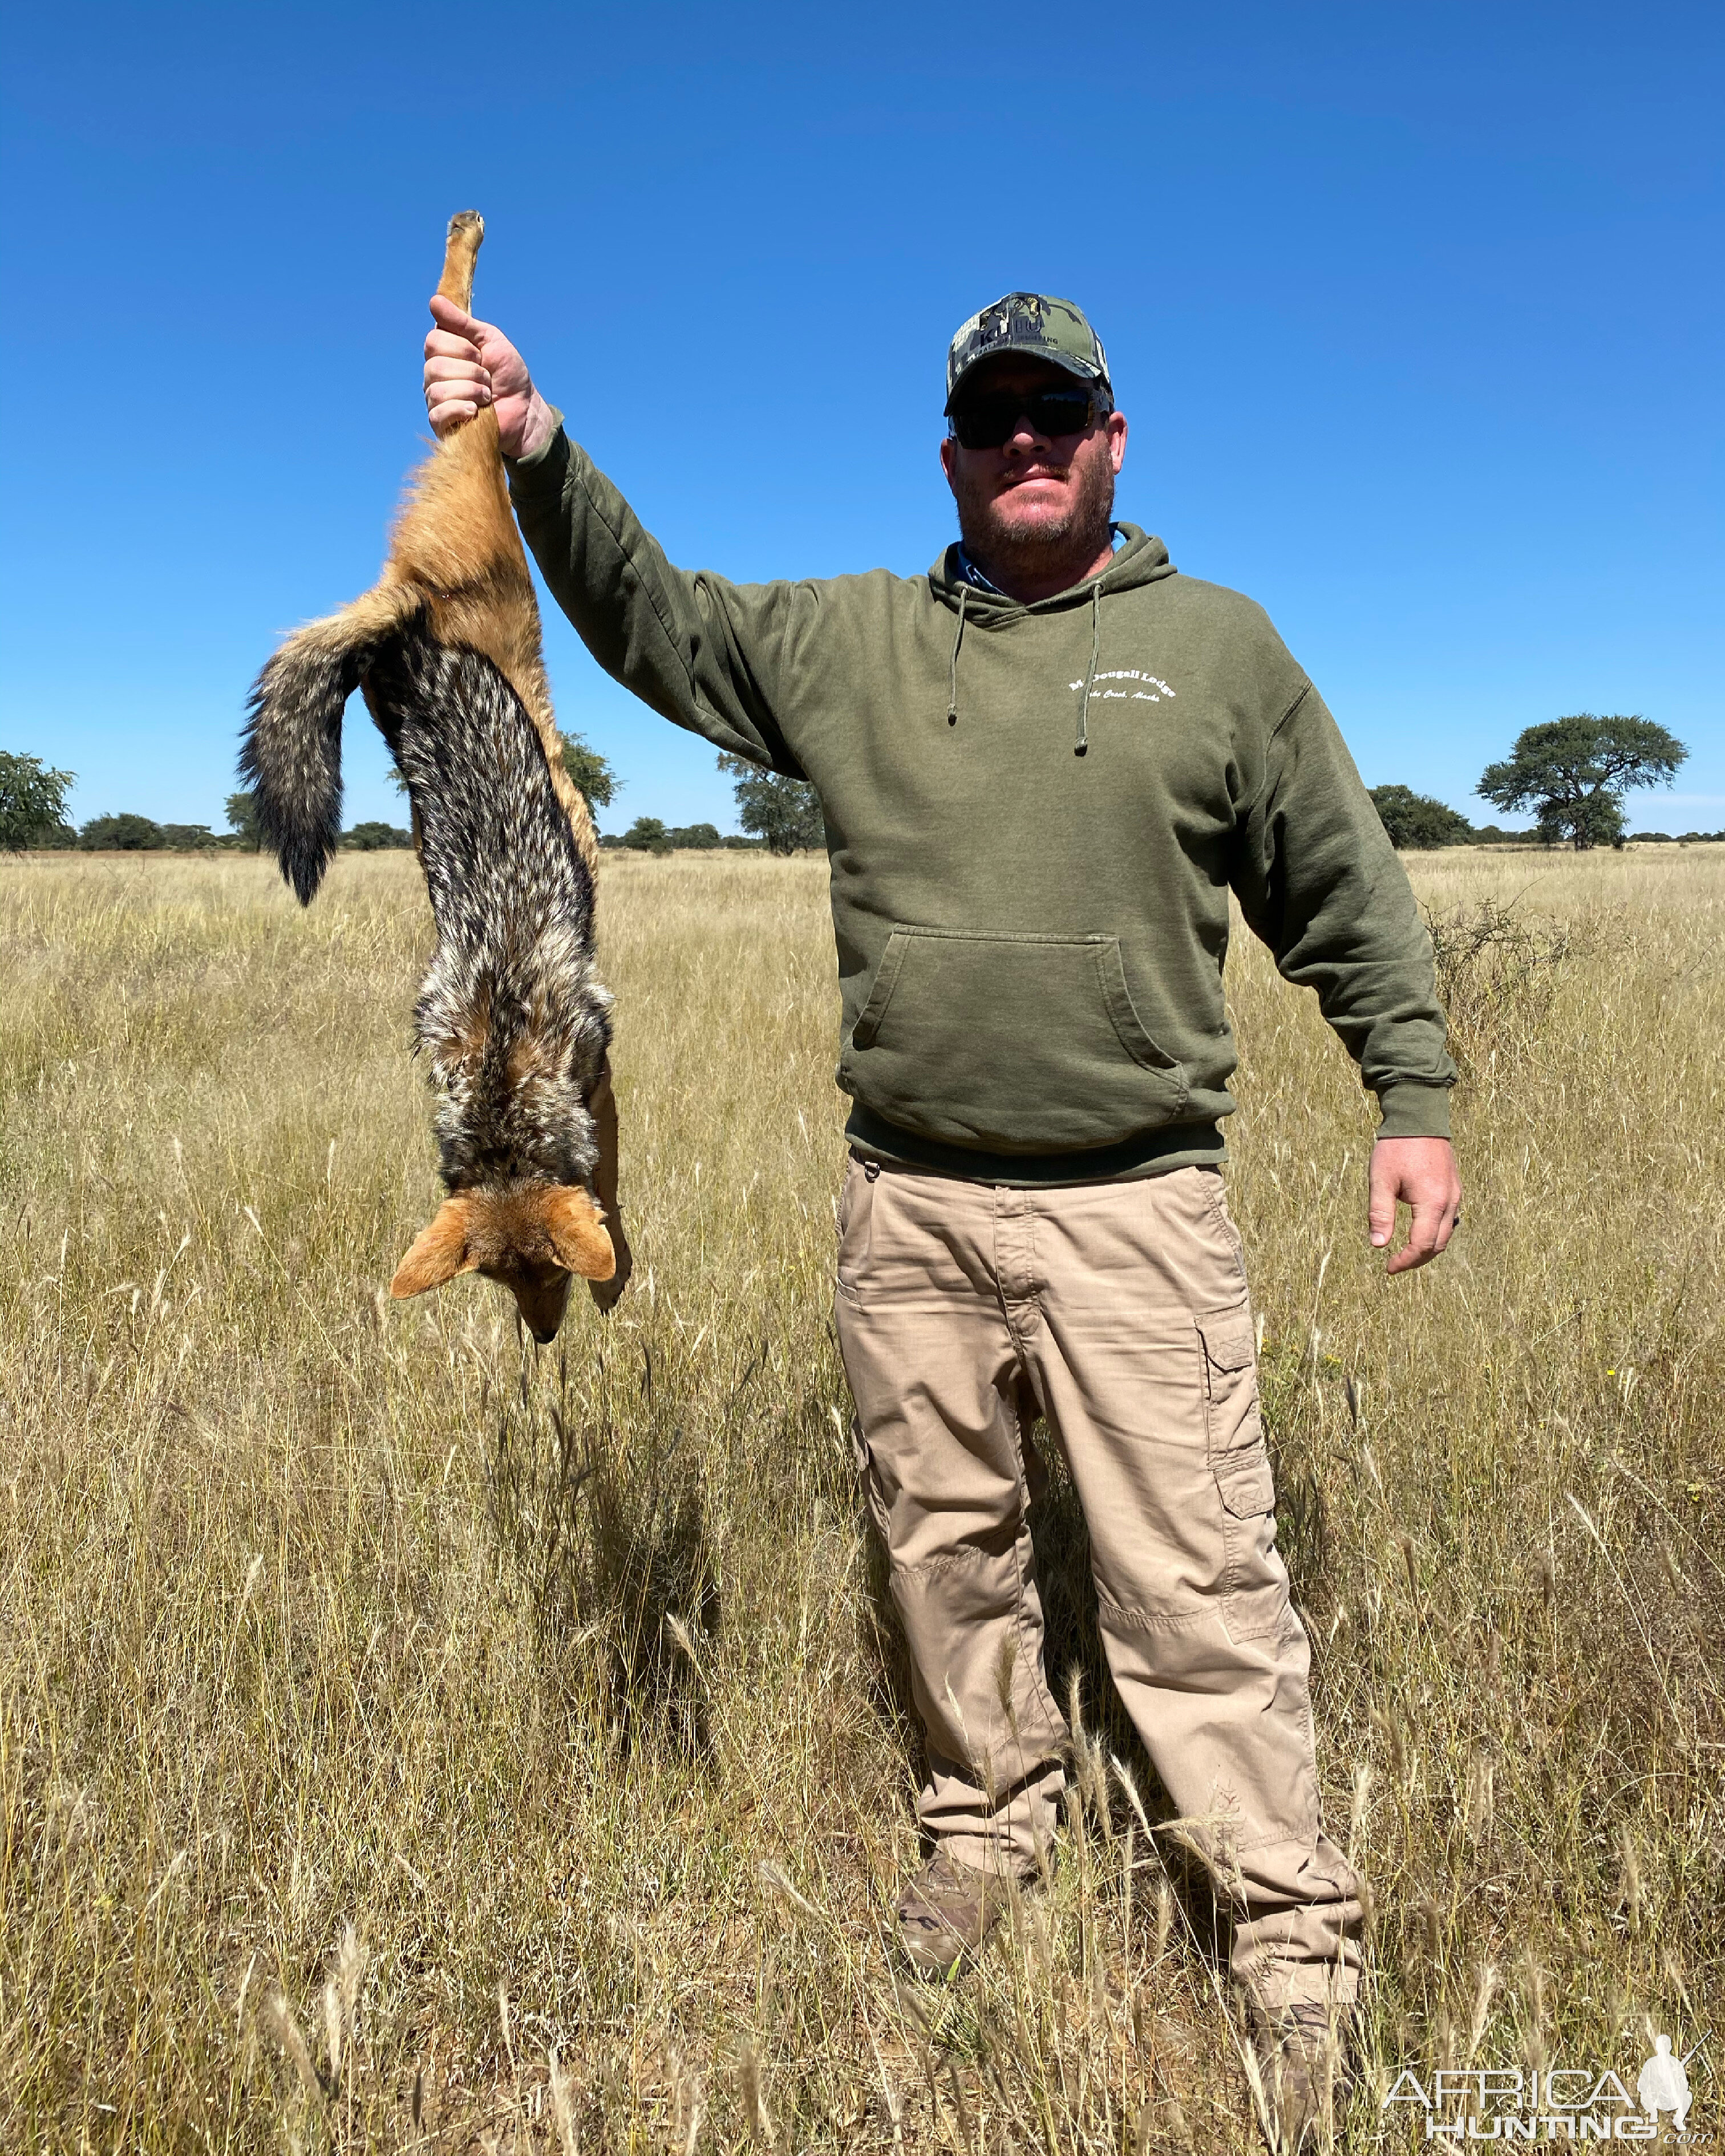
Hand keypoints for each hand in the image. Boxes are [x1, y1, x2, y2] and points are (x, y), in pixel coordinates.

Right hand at [423, 295, 557, 458]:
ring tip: (487, 396)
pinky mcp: (441, 424)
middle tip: (488, 379)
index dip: (461, 348)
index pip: (434, 341)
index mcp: (443, 353)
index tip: (481, 355)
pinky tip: (476, 411)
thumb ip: (462, 322)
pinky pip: (438, 413)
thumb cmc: (508, 374)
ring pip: (438, 390)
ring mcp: (435, 400)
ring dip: (471, 391)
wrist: (525, 409)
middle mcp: (434, 375)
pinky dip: (461, 409)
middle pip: (435, 367)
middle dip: (471, 372)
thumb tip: (434, 301)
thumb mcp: (490, 340)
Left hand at [1368, 1136, 1460, 1275]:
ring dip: (1426, 1248)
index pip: (1421, 1245)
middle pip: (1437, 1245)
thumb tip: (1377, 1245)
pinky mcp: (1454, 1188)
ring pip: (1446, 1234)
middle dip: (1417, 1259)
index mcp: (1432, 1202)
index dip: (1405, 1261)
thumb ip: (1380, 1214)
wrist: (1419, 1118)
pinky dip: (1434, 1233)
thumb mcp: (1381, 1181)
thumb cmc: (1396, 1148)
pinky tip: (1417, 1232)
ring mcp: (1455, 1195)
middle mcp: (1450, 1202)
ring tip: (1405, 1253)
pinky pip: (1448, 1220)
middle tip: (1395, 1264)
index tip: (1388, 1268)